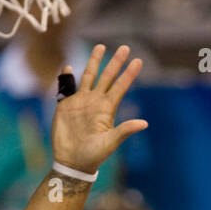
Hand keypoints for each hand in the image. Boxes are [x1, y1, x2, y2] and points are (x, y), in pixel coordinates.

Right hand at [52, 45, 147, 175]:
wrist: (72, 162)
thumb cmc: (93, 155)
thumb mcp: (111, 143)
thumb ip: (125, 130)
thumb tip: (144, 123)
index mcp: (107, 109)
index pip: (120, 86)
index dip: (128, 74)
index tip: (138, 60)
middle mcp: (95, 102)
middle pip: (107, 76)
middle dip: (115, 62)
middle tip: (125, 46)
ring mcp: (81, 102)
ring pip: (88, 76)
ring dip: (93, 62)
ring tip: (100, 47)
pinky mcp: (66, 105)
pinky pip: (66, 87)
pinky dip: (67, 76)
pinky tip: (67, 66)